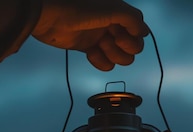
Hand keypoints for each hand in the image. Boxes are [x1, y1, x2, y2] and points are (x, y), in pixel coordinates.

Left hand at [32, 0, 149, 70]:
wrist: (47, 15)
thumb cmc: (77, 7)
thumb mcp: (111, 8)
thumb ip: (133, 19)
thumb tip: (145, 32)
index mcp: (118, 12)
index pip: (139, 29)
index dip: (134, 36)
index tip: (121, 32)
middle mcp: (111, 24)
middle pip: (133, 46)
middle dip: (125, 47)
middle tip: (110, 39)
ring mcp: (99, 37)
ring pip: (120, 57)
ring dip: (113, 55)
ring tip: (99, 46)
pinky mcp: (87, 48)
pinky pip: (104, 63)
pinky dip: (100, 62)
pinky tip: (91, 54)